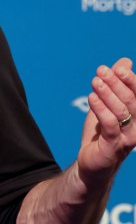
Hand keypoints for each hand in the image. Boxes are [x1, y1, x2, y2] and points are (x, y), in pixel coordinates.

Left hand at [78, 57, 135, 186]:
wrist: (92, 163)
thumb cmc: (102, 133)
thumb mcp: (107, 105)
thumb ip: (116, 84)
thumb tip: (125, 61)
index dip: (132, 81)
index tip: (119, 67)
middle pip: (132, 102)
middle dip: (117, 84)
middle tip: (102, 70)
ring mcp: (127, 139)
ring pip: (121, 112)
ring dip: (108, 94)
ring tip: (95, 81)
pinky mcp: (113, 147)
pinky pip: (110, 125)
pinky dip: (101, 109)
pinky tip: (91, 97)